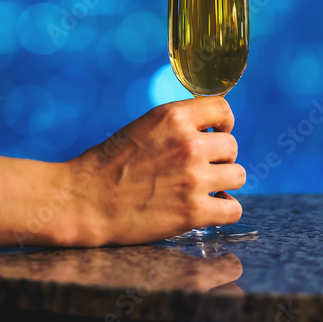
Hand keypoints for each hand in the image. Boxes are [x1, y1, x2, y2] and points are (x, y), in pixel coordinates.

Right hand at [67, 96, 244, 245]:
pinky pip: (233, 209)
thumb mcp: (142, 128)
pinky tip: (207, 209)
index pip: (223, 110)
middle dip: (218, 158)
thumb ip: (175, 126)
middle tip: (197, 169)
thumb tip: (210, 130)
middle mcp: (188, 144)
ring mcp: (193, 178)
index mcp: (172, 117)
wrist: (84, 200)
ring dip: (222, 183)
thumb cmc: (108, 165)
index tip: (217, 134)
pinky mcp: (194, 212)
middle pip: (232, 146)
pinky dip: (223, 210)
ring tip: (201, 188)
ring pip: (237, 175)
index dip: (224, 123)